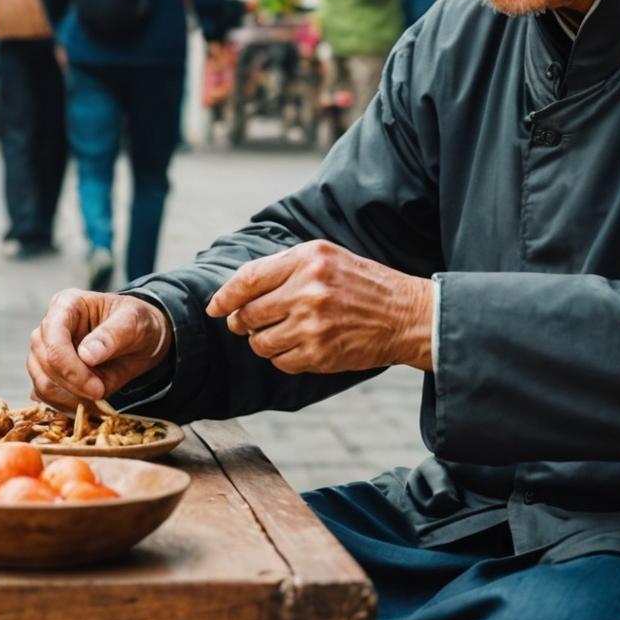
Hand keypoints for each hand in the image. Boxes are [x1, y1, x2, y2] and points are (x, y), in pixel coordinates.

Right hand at [27, 289, 171, 408]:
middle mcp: (50, 327)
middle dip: (72, 385)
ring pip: (40, 382)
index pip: (54, 339)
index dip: (71, 368)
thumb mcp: (134, 323)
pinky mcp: (49, 374)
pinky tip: (89, 405)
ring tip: (97, 402)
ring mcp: (46, 352)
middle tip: (101, 395)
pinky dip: (64, 406)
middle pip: (43, 362)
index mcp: (66, 305)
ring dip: (67, 398)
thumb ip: (112, 336)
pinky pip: (45, 396)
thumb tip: (86, 355)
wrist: (143, 340)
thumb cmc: (137, 323)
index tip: (98, 388)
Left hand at [205, 240, 433, 373]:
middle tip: (245, 323)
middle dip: (240, 322)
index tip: (214, 307)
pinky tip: (298, 346)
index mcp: (307, 260)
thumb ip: (282, 267)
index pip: (247, 279)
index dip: (224, 296)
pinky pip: (280, 362)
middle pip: (247, 314)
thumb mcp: (325, 257)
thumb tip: (236, 290)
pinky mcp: (321, 354)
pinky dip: (282, 358)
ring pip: (259, 343)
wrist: (406, 315)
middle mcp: (308, 291)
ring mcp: (314, 325)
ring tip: (278, 334)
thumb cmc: (361, 283)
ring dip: (261, 342)